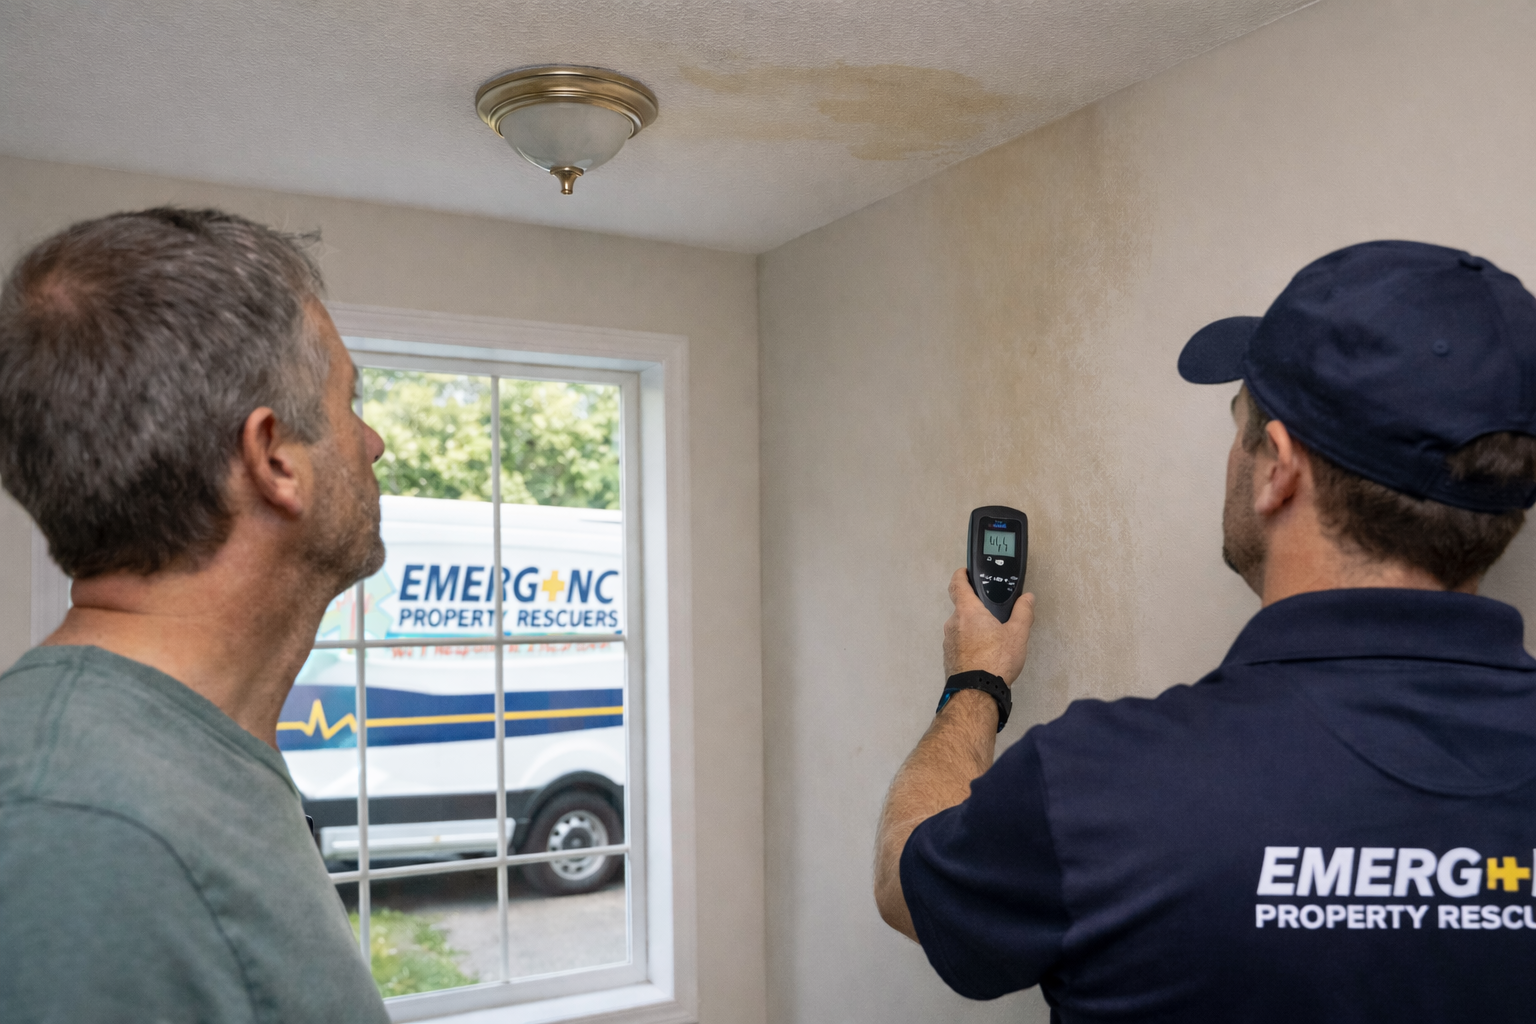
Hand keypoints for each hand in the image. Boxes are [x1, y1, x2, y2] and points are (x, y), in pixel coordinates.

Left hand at [943, 568, 1033, 684]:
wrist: (976, 692)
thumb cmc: (994, 661)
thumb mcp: (1017, 634)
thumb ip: (1023, 612)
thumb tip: (1027, 599)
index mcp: (968, 612)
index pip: (957, 584)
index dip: (960, 575)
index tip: (964, 571)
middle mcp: (954, 624)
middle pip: (961, 608)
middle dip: (976, 609)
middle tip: (991, 612)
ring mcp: (949, 641)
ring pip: (960, 627)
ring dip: (973, 628)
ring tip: (992, 637)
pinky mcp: (949, 657)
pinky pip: (959, 643)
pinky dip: (969, 644)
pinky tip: (984, 653)